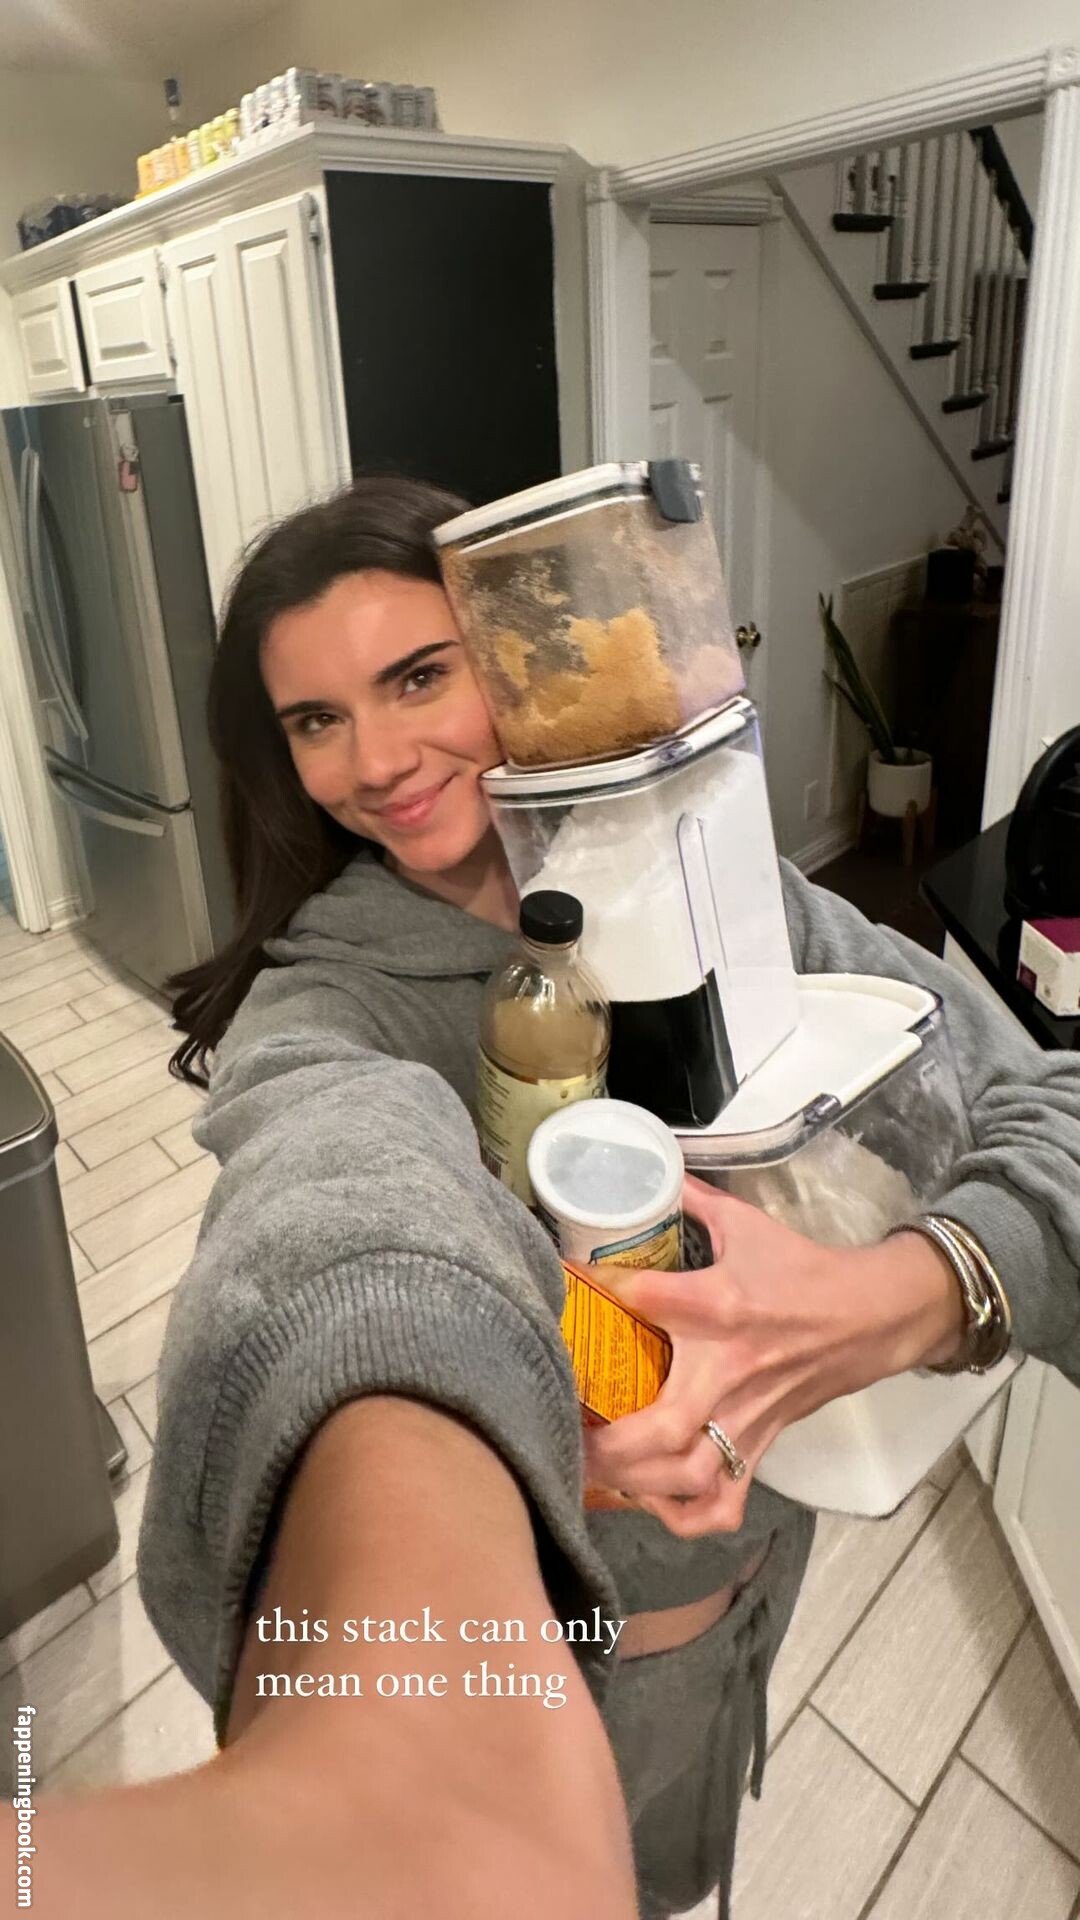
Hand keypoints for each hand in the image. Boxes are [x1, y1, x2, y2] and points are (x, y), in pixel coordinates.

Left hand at [581, 1172, 965, 1537]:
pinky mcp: (761, 1445)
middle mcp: (730, 1370)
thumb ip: (693, 1199)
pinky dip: (684, 1515)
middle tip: (559, 1429)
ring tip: (589, 1469)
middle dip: (604, 1442)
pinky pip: (724, 1504)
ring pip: (689, 1475)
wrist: (871, 1316)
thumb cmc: (803, 1272)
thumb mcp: (747, 1224)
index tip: (557, 1287)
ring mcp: (746, 1416)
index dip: (596, 1291)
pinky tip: (650, 1499)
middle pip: (663, 1426)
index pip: (647, 1299)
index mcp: (722, 1305)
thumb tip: (652, 1169)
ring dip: (634, 1483)